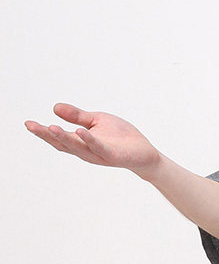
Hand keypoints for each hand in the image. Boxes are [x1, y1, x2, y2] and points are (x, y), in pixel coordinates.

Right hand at [25, 104, 160, 174]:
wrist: (144, 152)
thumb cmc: (121, 137)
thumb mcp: (97, 121)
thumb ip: (77, 116)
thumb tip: (55, 107)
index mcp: (81, 142)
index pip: (58, 138)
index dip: (43, 132)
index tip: (28, 123)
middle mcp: (86, 151)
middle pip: (63, 144)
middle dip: (47, 135)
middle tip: (32, 126)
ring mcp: (99, 154)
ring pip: (78, 147)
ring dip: (64, 138)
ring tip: (51, 127)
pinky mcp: (112, 155)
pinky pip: (99, 148)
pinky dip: (89, 140)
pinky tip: (80, 131)